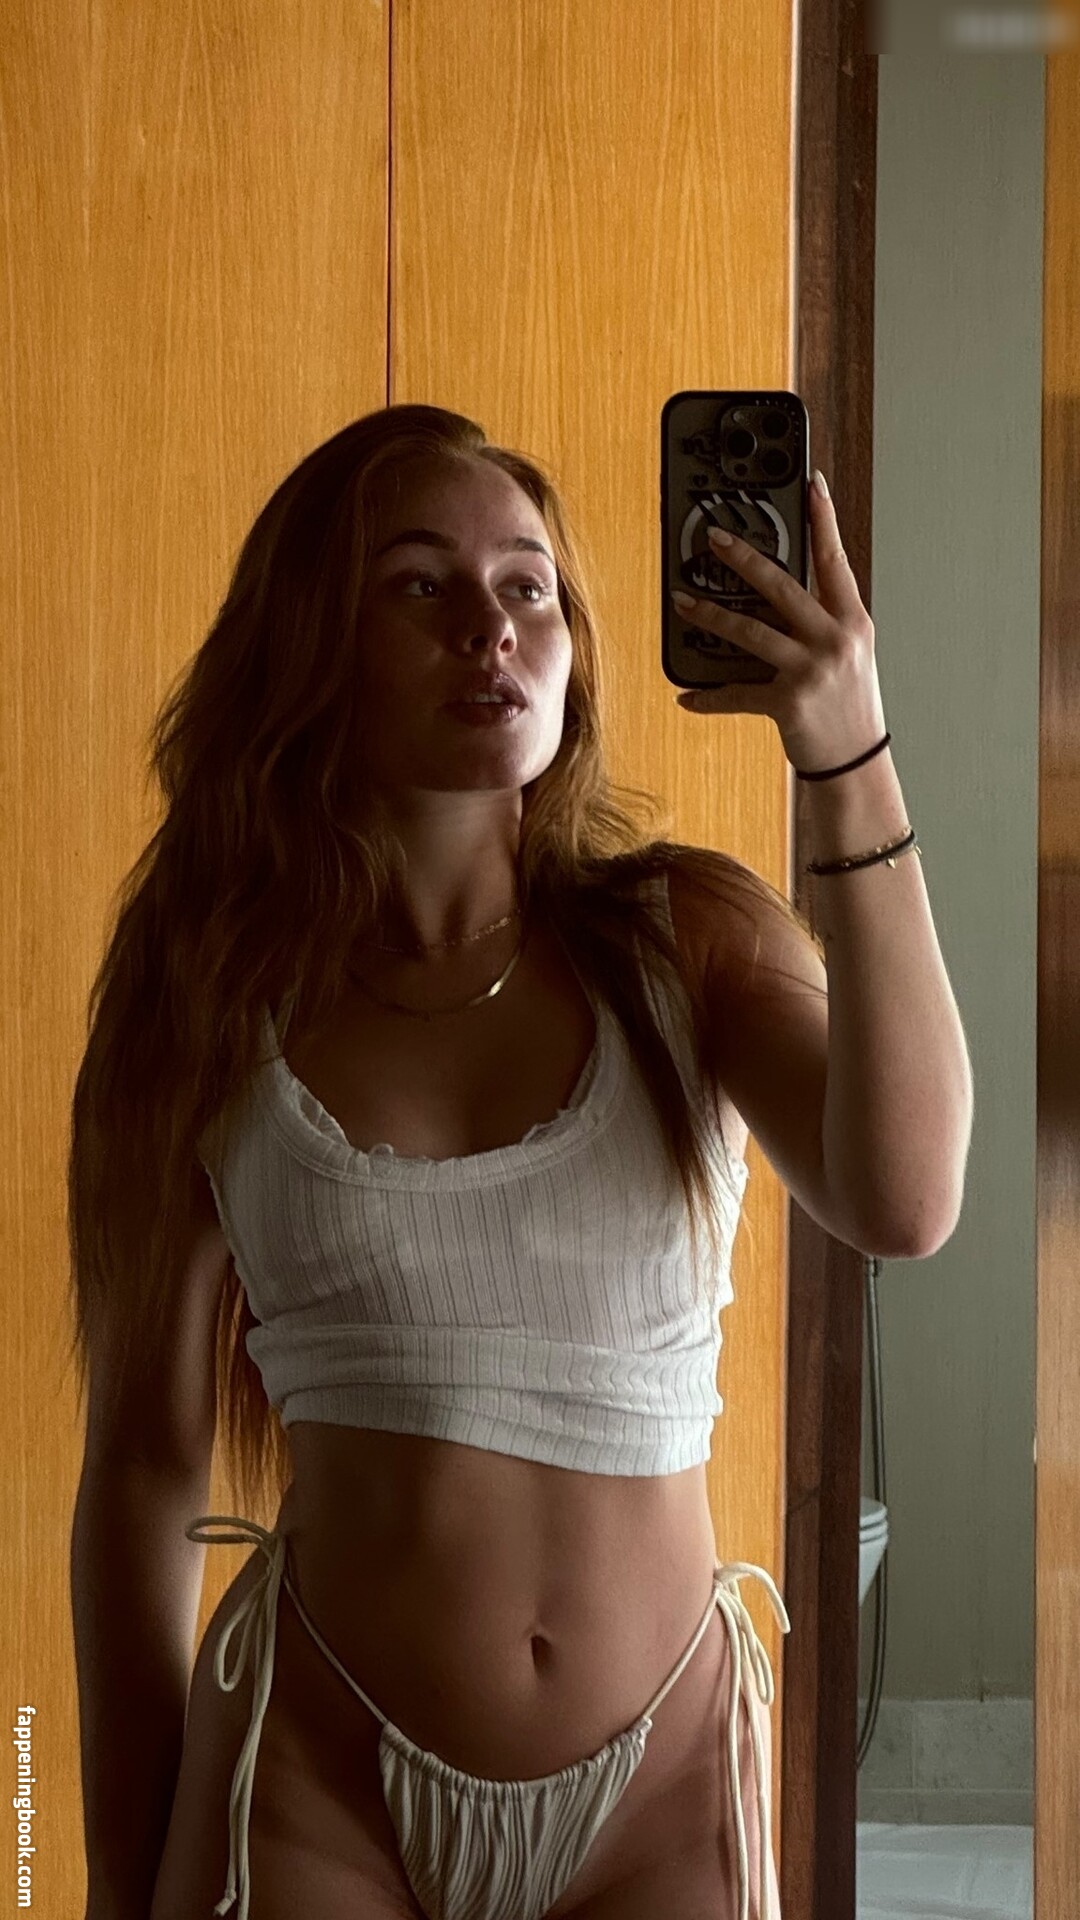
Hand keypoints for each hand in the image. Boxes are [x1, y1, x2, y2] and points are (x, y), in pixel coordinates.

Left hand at [670, 474, 886, 773]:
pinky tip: (687, 695)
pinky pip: (736, 693)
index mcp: (853, 621)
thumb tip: (774, 595)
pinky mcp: (788, 702)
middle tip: (714, 537)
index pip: (835, 560)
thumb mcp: (848, 656)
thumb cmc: (848, 707)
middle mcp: (835, 640)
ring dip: (710, 615)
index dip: (824, 519)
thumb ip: (821, 622)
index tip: (812, 483)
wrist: (856, 763)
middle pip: (782, 586)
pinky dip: (708, 696)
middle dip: (744, 558)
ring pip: (750, 631)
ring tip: (683, 602)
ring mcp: (812, 670)